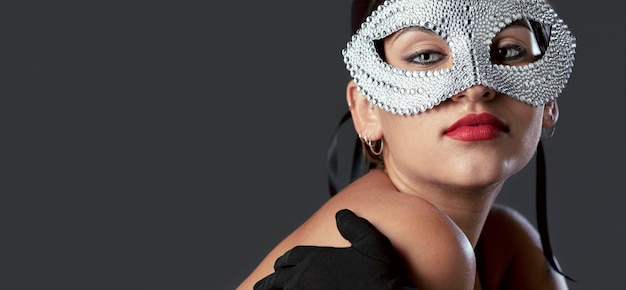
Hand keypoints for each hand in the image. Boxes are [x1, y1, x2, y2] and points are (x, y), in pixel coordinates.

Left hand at [253, 209, 415, 289]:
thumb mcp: (371, 242)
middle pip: (278, 279)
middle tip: (264, 287)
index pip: (290, 257)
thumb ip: (354, 226)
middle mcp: (304, 276)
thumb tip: (342, 214)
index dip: (284, 262)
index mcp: (314, 256)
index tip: (279, 267)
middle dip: (271, 283)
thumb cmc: (379, 274)